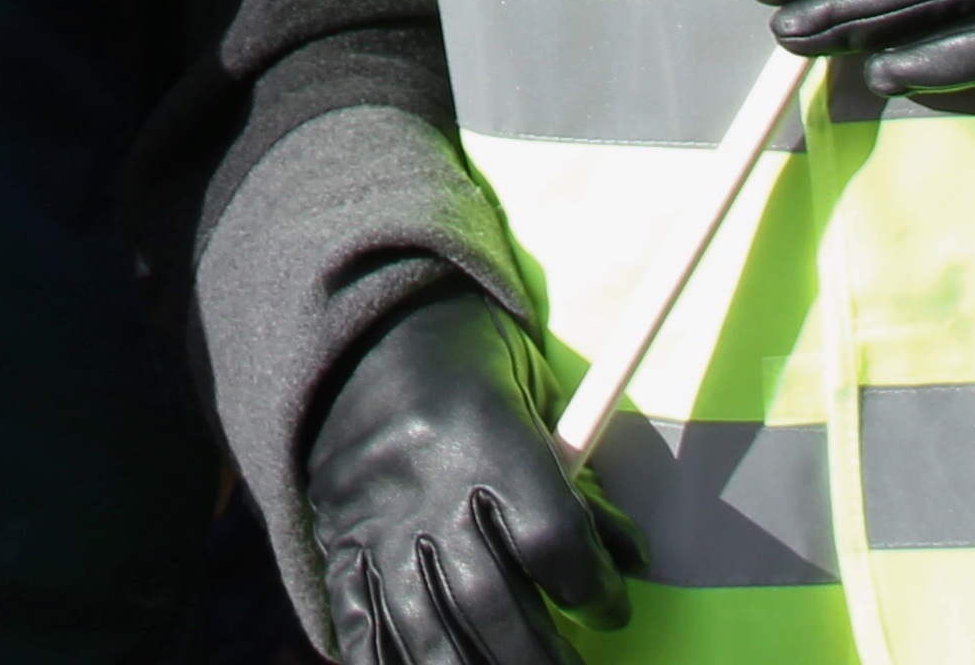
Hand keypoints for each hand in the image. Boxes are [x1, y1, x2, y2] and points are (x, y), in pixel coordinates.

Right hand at [300, 287, 635, 662]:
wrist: (361, 342)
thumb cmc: (471, 369)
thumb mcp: (537, 399)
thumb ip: (578, 484)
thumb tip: (631, 557)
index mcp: (486, 441)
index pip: (552, 537)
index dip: (595, 586)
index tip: (611, 606)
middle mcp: (429, 490)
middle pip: (490, 601)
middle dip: (540, 654)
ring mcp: (379, 526)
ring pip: (427, 628)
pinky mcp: (343, 548)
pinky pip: (362, 627)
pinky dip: (392, 663)